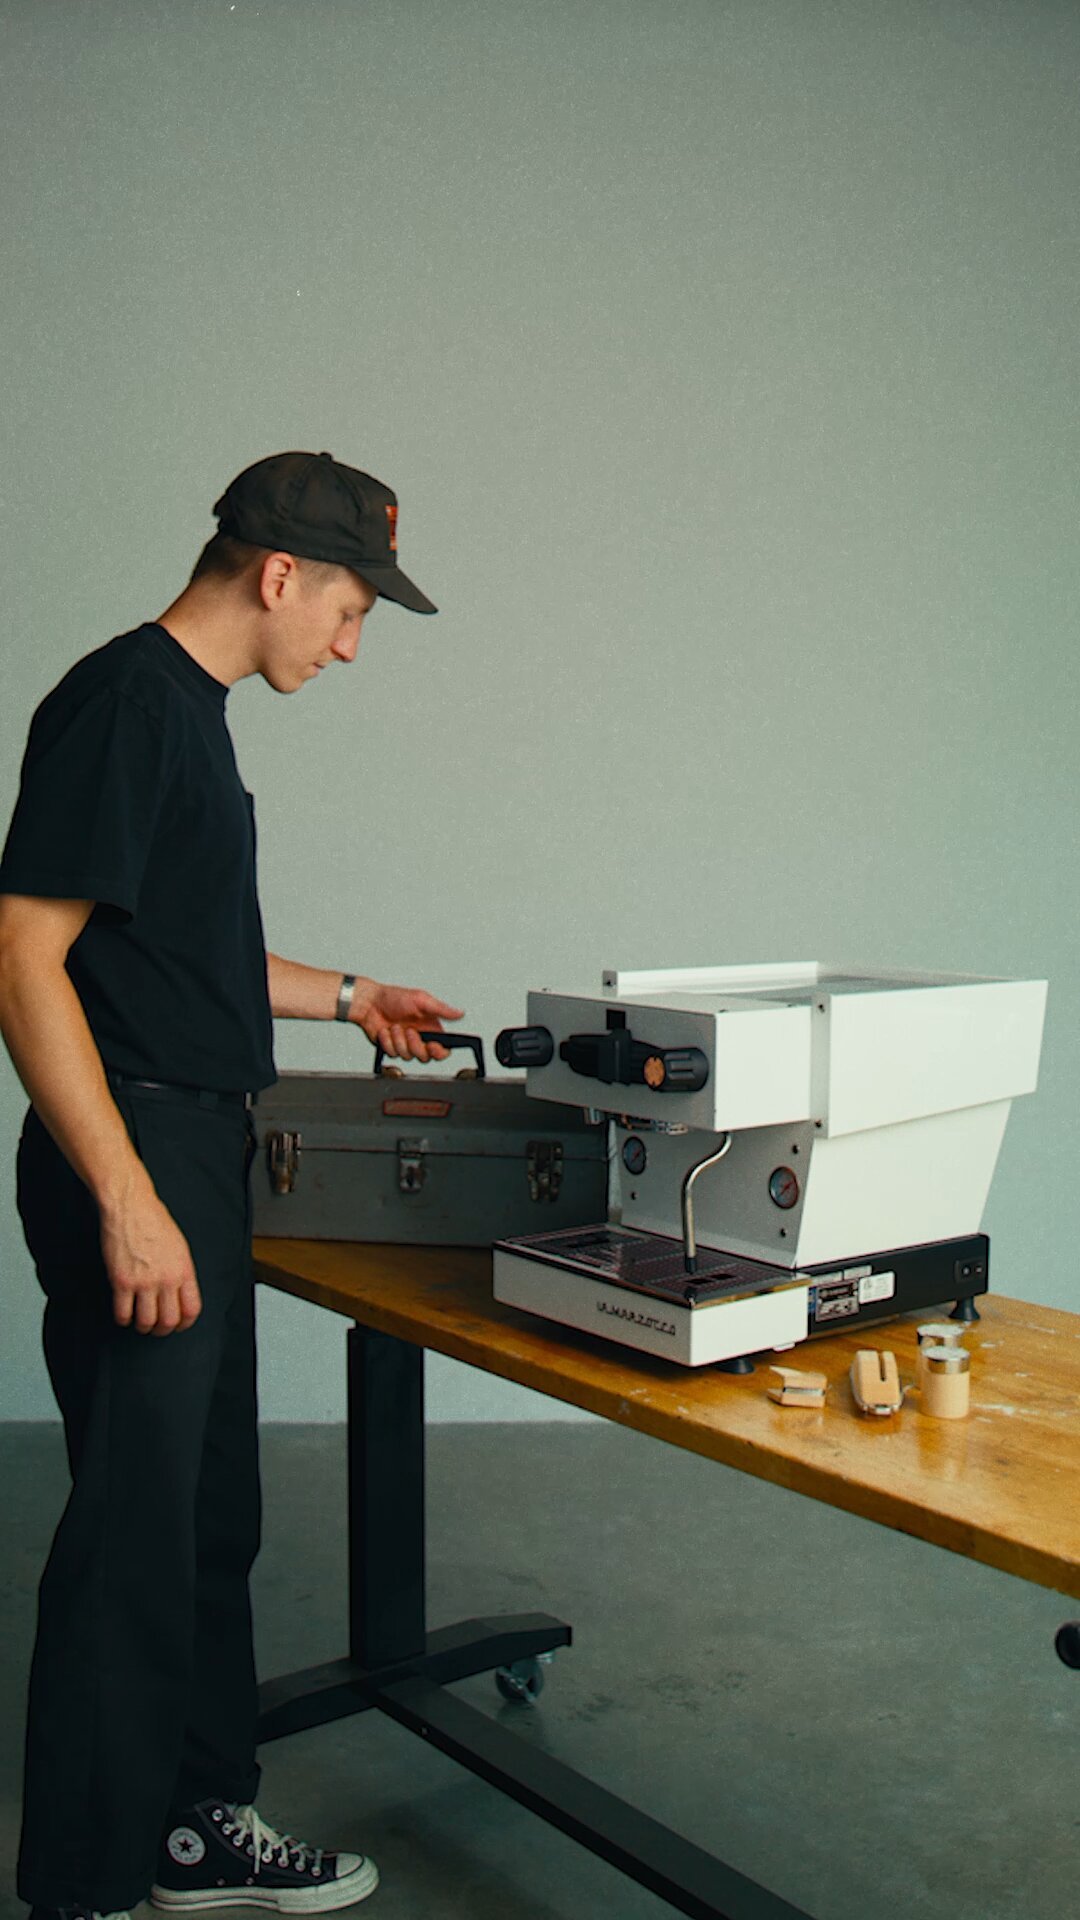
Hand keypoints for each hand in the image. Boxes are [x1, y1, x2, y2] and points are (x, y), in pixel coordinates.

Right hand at [99, 1172, 201, 1334]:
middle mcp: (166, 1279)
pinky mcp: (122, 1281)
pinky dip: (123, 1319)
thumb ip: (181, 1271)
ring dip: (143, 1327)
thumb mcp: (179, 1246)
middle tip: (157, 1329)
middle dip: (163, 1330)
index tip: (178, 1326)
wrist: (131, 1206)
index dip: (185, 1324)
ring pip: (146, 1322)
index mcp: (184, 1270)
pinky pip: (123, 1313)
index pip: (192, 1310)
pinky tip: (124, 1314)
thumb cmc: (154, 1221)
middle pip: (168, 1321)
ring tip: (140, 1323)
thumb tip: (179, 1294)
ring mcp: (144, 1281)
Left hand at [349, 980, 464, 1063]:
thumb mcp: (421, 1000)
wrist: (369, 1003)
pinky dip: (387, 1041)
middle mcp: (419, 1038)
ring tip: (394, 1026)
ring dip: (399, 1040)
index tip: (433, 1046)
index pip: (442, 1048)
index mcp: (430, 1028)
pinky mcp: (391, 1048)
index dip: (439, 1052)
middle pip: (425, 1056)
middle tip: (409, 1031)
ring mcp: (404, 1045)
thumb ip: (441, 1009)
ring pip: (407, 1056)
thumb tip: (460, 1013)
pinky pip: (392, 1053)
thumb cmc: (393, 997)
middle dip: (415, 1045)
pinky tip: (385, 1030)